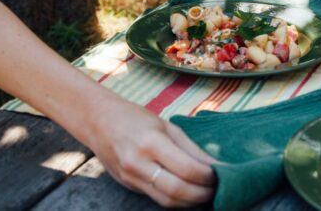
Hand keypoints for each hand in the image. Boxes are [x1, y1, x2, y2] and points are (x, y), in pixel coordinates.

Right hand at [84, 100, 216, 206]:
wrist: (98, 122)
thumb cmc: (136, 119)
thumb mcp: (168, 126)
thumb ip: (192, 148)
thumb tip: (216, 166)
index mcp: (152, 143)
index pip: (187, 169)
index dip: (209, 176)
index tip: (223, 173)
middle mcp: (139, 164)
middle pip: (178, 190)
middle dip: (203, 193)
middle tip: (219, 188)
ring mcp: (132, 178)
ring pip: (167, 201)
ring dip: (192, 201)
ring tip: (208, 193)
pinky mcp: (129, 186)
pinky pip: (157, 199)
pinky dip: (177, 200)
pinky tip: (189, 194)